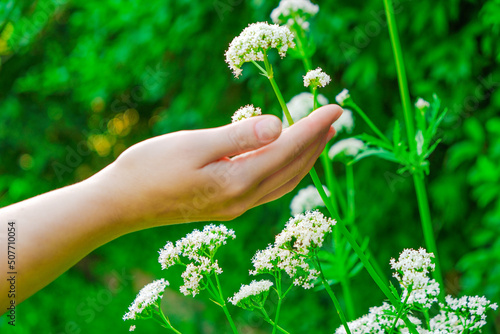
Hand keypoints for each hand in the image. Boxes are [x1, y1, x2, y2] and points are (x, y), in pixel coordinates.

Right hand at [95, 104, 341, 231]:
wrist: (121, 204)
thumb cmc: (150, 169)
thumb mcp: (194, 146)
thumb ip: (239, 137)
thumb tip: (280, 125)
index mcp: (238, 182)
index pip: (288, 150)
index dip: (314, 127)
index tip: (335, 108)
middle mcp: (244, 199)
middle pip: (292, 168)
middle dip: (316, 143)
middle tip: (334, 119)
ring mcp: (235, 205)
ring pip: (283, 180)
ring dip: (305, 158)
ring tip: (319, 138)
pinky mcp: (225, 205)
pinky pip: (268, 187)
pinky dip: (284, 169)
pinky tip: (282, 158)